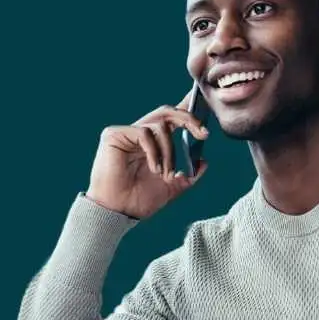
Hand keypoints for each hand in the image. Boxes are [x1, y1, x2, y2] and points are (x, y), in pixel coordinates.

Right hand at [85, 94, 208, 219]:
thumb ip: (188, 175)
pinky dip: (154, 152)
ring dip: (170, 151)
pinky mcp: (114, 135)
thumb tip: (204, 162)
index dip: (187, 109)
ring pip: (159, 125)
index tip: (204, 106)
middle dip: (189, 119)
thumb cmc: (138, 201)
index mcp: (153, 144)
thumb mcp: (172, 188)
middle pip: (167, 112)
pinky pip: (144, 133)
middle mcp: (140, 134)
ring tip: (166, 174)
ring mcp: (126, 133)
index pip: (171, 119)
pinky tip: (154, 169)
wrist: (118, 213)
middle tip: (203, 134)